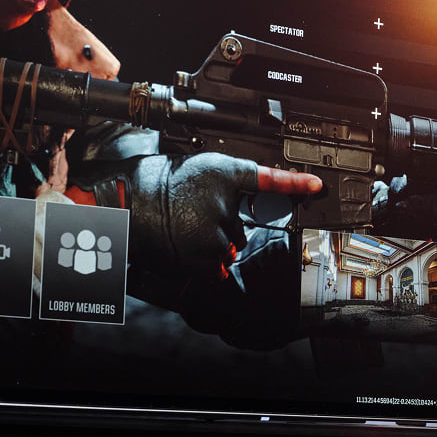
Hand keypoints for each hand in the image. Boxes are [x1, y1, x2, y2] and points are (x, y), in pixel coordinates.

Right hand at [125, 153, 320, 276]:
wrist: (120, 204)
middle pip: (242, 226)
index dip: (295, 183)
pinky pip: (216, 267)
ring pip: (228, 248)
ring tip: (183, 229)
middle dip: (222, 224)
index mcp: (224, 175)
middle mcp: (225, 205)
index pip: (268, 178)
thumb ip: (228, 184)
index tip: (316, 185)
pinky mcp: (202, 257)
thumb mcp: (197, 169)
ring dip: (212, 245)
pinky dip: (204, 263)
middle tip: (192, 213)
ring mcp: (214, 233)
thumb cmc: (153, 184)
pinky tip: (184, 246)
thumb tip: (246, 201)